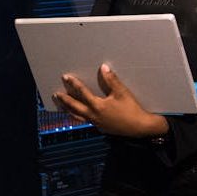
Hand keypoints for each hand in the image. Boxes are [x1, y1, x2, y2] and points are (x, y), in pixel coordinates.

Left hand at [53, 64, 168, 137]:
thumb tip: (103, 67)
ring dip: (69, 110)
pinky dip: (78, 116)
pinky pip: (86, 121)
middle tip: (56, 94)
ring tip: (62, 106)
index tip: (66, 77)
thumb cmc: (131, 109)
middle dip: (65, 100)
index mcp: (97, 106)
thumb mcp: (122, 92)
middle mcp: (94, 116)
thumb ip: (111, 80)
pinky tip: (79, 114)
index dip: (73, 84)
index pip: (82, 93)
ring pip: (78, 116)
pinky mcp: (101, 127)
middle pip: (75, 107)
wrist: (140, 128)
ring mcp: (96, 123)